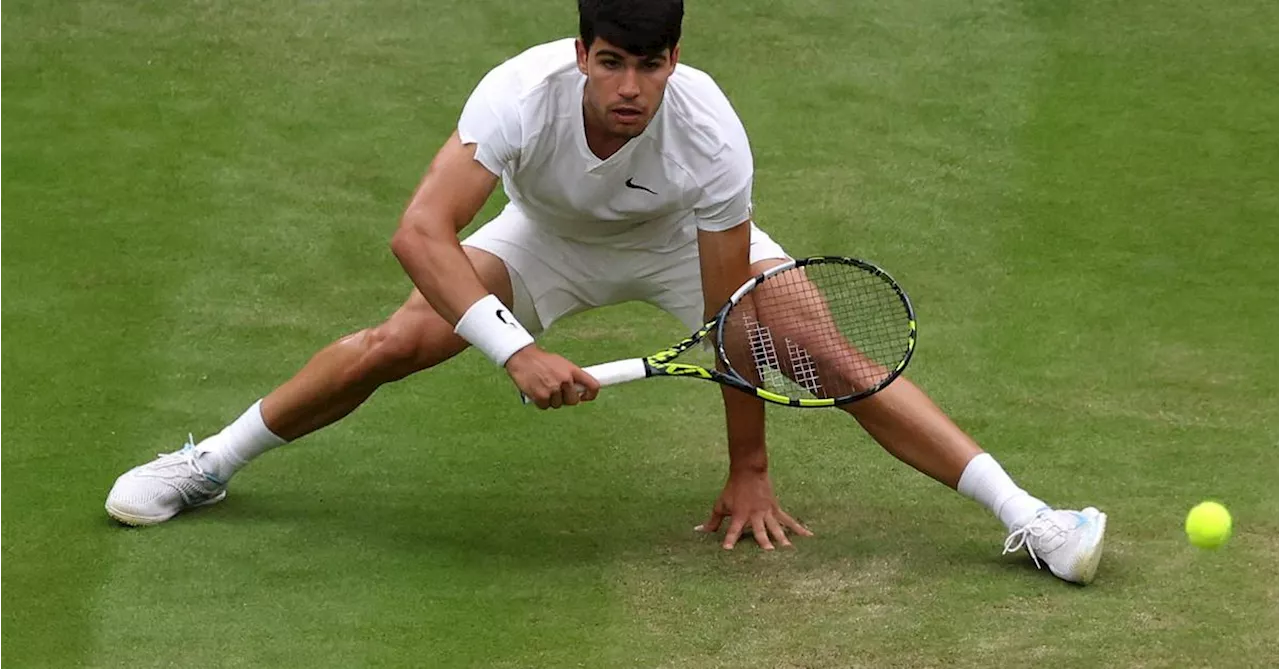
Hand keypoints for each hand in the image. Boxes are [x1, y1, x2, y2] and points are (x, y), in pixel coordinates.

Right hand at [506, 346, 600, 408]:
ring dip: (551, 400)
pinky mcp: (541, 397)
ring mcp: (553, 389)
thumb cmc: (541, 360)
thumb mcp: (561, 362)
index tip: (585, 397)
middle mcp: (565, 380)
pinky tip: (536, 391)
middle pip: (573, 401)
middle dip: (566, 399)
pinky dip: (541, 402)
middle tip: (557, 392)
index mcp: (572, 370)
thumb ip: (570, 375)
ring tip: (543, 387)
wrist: (522, 357)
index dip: (591, 395)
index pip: (593, 386)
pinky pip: (545, 406)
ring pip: (558, 404)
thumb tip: (578, 389)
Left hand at [696, 469, 812, 549]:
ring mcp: (767, 513)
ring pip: (776, 527)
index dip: (730, 539)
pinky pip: (789, 521)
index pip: (733, 530)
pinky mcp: (776, 510)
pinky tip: (809, 536)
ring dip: (782, 538)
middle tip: (769, 553)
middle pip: (760, 530)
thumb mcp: (720, 505)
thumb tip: (698, 531)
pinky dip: (799, 528)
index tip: (727, 550)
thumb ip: (712, 521)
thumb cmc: (733, 490)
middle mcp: (755, 515)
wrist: (749, 471)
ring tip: (789, 550)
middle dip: (764, 542)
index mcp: (740, 516)